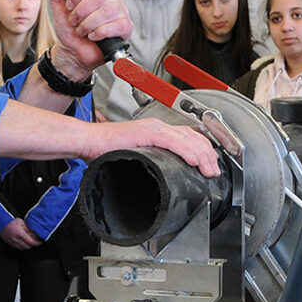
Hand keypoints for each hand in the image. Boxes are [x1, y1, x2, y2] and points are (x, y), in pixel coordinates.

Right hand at [0, 218, 41, 249]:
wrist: (0, 223)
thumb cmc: (10, 222)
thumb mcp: (21, 222)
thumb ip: (28, 228)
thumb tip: (35, 233)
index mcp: (20, 233)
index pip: (31, 242)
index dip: (37, 243)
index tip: (40, 241)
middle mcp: (16, 239)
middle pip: (28, 247)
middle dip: (33, 245)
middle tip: (35, 241)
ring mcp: (12, 243)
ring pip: (23, 248)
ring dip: (27, 246)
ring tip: (29, 241)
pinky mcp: (10, 244)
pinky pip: (17, 248)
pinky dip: (21, 246)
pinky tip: (22, 242)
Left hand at [46, 0, 133, 77]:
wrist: (73, 51)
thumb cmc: (69, 28)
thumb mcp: (56, 2)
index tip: (69, 5)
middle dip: (81, 11)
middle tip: (75, 20)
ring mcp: (120, 11)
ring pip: (107, 11)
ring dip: (88, 24)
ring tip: (83, 30)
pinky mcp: (125, 27)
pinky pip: (115, 25)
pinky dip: (99, 33)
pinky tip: (93, 36)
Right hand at [95, 118, 220, 176]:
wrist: (88, 142)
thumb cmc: (106, 150)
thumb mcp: (136, 156)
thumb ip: (151, 161)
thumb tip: (163, 175)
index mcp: (157, 131)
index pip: (189, 137)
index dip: (204, 151)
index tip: (209, 166)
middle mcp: (158, 127)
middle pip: (193, 137)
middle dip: (208, 155)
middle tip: (213, 171)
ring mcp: (153, 128)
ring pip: (188, 139)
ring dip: (202, 156)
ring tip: (208, 170)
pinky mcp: (147, 133)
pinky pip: (173, 141)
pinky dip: (187, 151)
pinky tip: (195, 161)